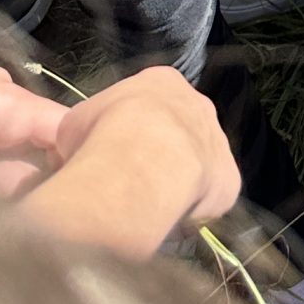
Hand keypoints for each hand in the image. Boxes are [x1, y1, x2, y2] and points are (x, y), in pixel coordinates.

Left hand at [0, 54, 65, 194]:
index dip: (78, 166)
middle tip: (33, 211)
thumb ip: (11, 191)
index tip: (76, 202)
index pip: (69, 130)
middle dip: (39, 171)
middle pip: (41, 134)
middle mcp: (3, 86)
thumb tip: (46, 206)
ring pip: (12, 132)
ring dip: (10, 163)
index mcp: (11, 103)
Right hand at [42, 67, 240, 232]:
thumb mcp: (75, 127)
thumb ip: (84, 133)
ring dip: (176, 182)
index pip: (148, 105)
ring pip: (196, 164)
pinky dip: (192, 211)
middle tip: (132, 182)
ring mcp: (217, 140)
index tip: (114, 154)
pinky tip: (169, 221)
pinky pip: (210, 197)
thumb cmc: (102, 136)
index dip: (129, 131)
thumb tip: (75, 152)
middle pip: (177, 131)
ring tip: (147, 205)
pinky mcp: (229, 178)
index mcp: (161, 82)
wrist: (142, 163)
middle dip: (157, 155)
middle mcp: (197, 104)